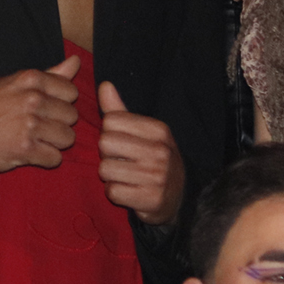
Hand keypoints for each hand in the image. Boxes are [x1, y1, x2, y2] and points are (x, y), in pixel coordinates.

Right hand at [0, 56, 80, 171]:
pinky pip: (55, 158)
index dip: (60, 102)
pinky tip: (30, 152)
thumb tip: (77, 61)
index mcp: (31, 79)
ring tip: (35, 139)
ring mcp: (30, 124)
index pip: (71, 92)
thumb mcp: (16, 82)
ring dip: (54, 142)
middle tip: (38, 125)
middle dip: (58, 123)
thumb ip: (50, 74)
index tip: (45, 107)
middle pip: (71, 116)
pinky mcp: (26, 149)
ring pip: (67, 138)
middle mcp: (32, 99)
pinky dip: (45, 158)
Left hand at [97, 82, 185, 224]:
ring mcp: (157, 176)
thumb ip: (119, 111)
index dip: (109, 133)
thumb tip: (104, 84)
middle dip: (107, 155)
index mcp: (158, 129)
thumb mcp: (142, 132)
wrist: (179, 195)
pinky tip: (129, 191)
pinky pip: (112, 192)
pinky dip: (116, 193)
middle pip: (104, 143)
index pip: (110, 121)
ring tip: (126, 176)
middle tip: (122, 161)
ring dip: (109, 176)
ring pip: (105, 170)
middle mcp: (160, 151)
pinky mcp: (151, 199)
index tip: (123, 143)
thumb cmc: (152, 158)